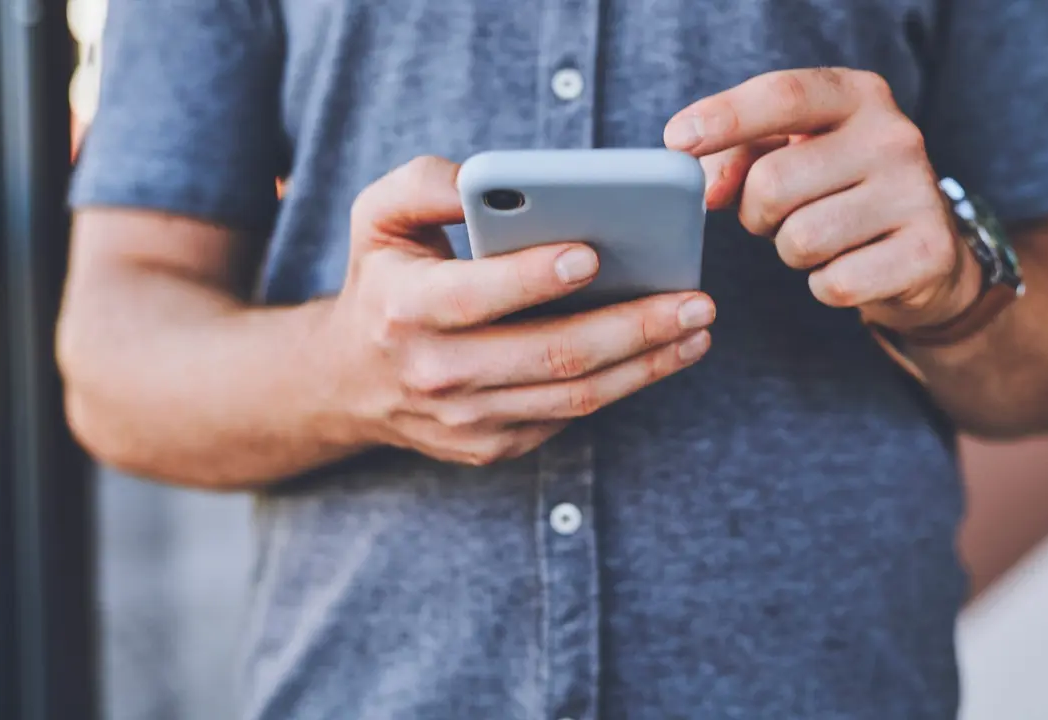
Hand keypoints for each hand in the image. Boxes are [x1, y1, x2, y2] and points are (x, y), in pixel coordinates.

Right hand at [327, 156, 715, 465]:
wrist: (349, 381)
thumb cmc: (385, 280)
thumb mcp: (377, 216)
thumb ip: (426, 183)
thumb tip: (486, 179)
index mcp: (404, 308)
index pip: (476, 295)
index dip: (535, 276)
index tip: (594, 252)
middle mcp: (435, 372)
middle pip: (551, 354)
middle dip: (633, 327)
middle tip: (695, 300)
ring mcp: (466, 420)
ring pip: (574, 396)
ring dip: (647, 364)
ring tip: (698, 329)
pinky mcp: (491, 446)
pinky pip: (568, 416)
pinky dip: (622, 384)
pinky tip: (662, 354)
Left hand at [664, 68, 981, 333]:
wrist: (923, 253)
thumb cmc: (836, 192)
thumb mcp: (791, 154)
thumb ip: (737, 155)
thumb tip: (707, 188)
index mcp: (858, 95)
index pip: (783, 94)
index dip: (725, 117)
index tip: (677, 141)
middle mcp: (894, 135)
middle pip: (773, 182)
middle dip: (757, 213)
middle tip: (779, 216)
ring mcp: (917, 193)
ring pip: (800, 239)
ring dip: (792, 251)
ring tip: (822, 238)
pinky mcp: (926, 253)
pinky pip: (833, 283)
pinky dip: (826, 285)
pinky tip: (852, 266)